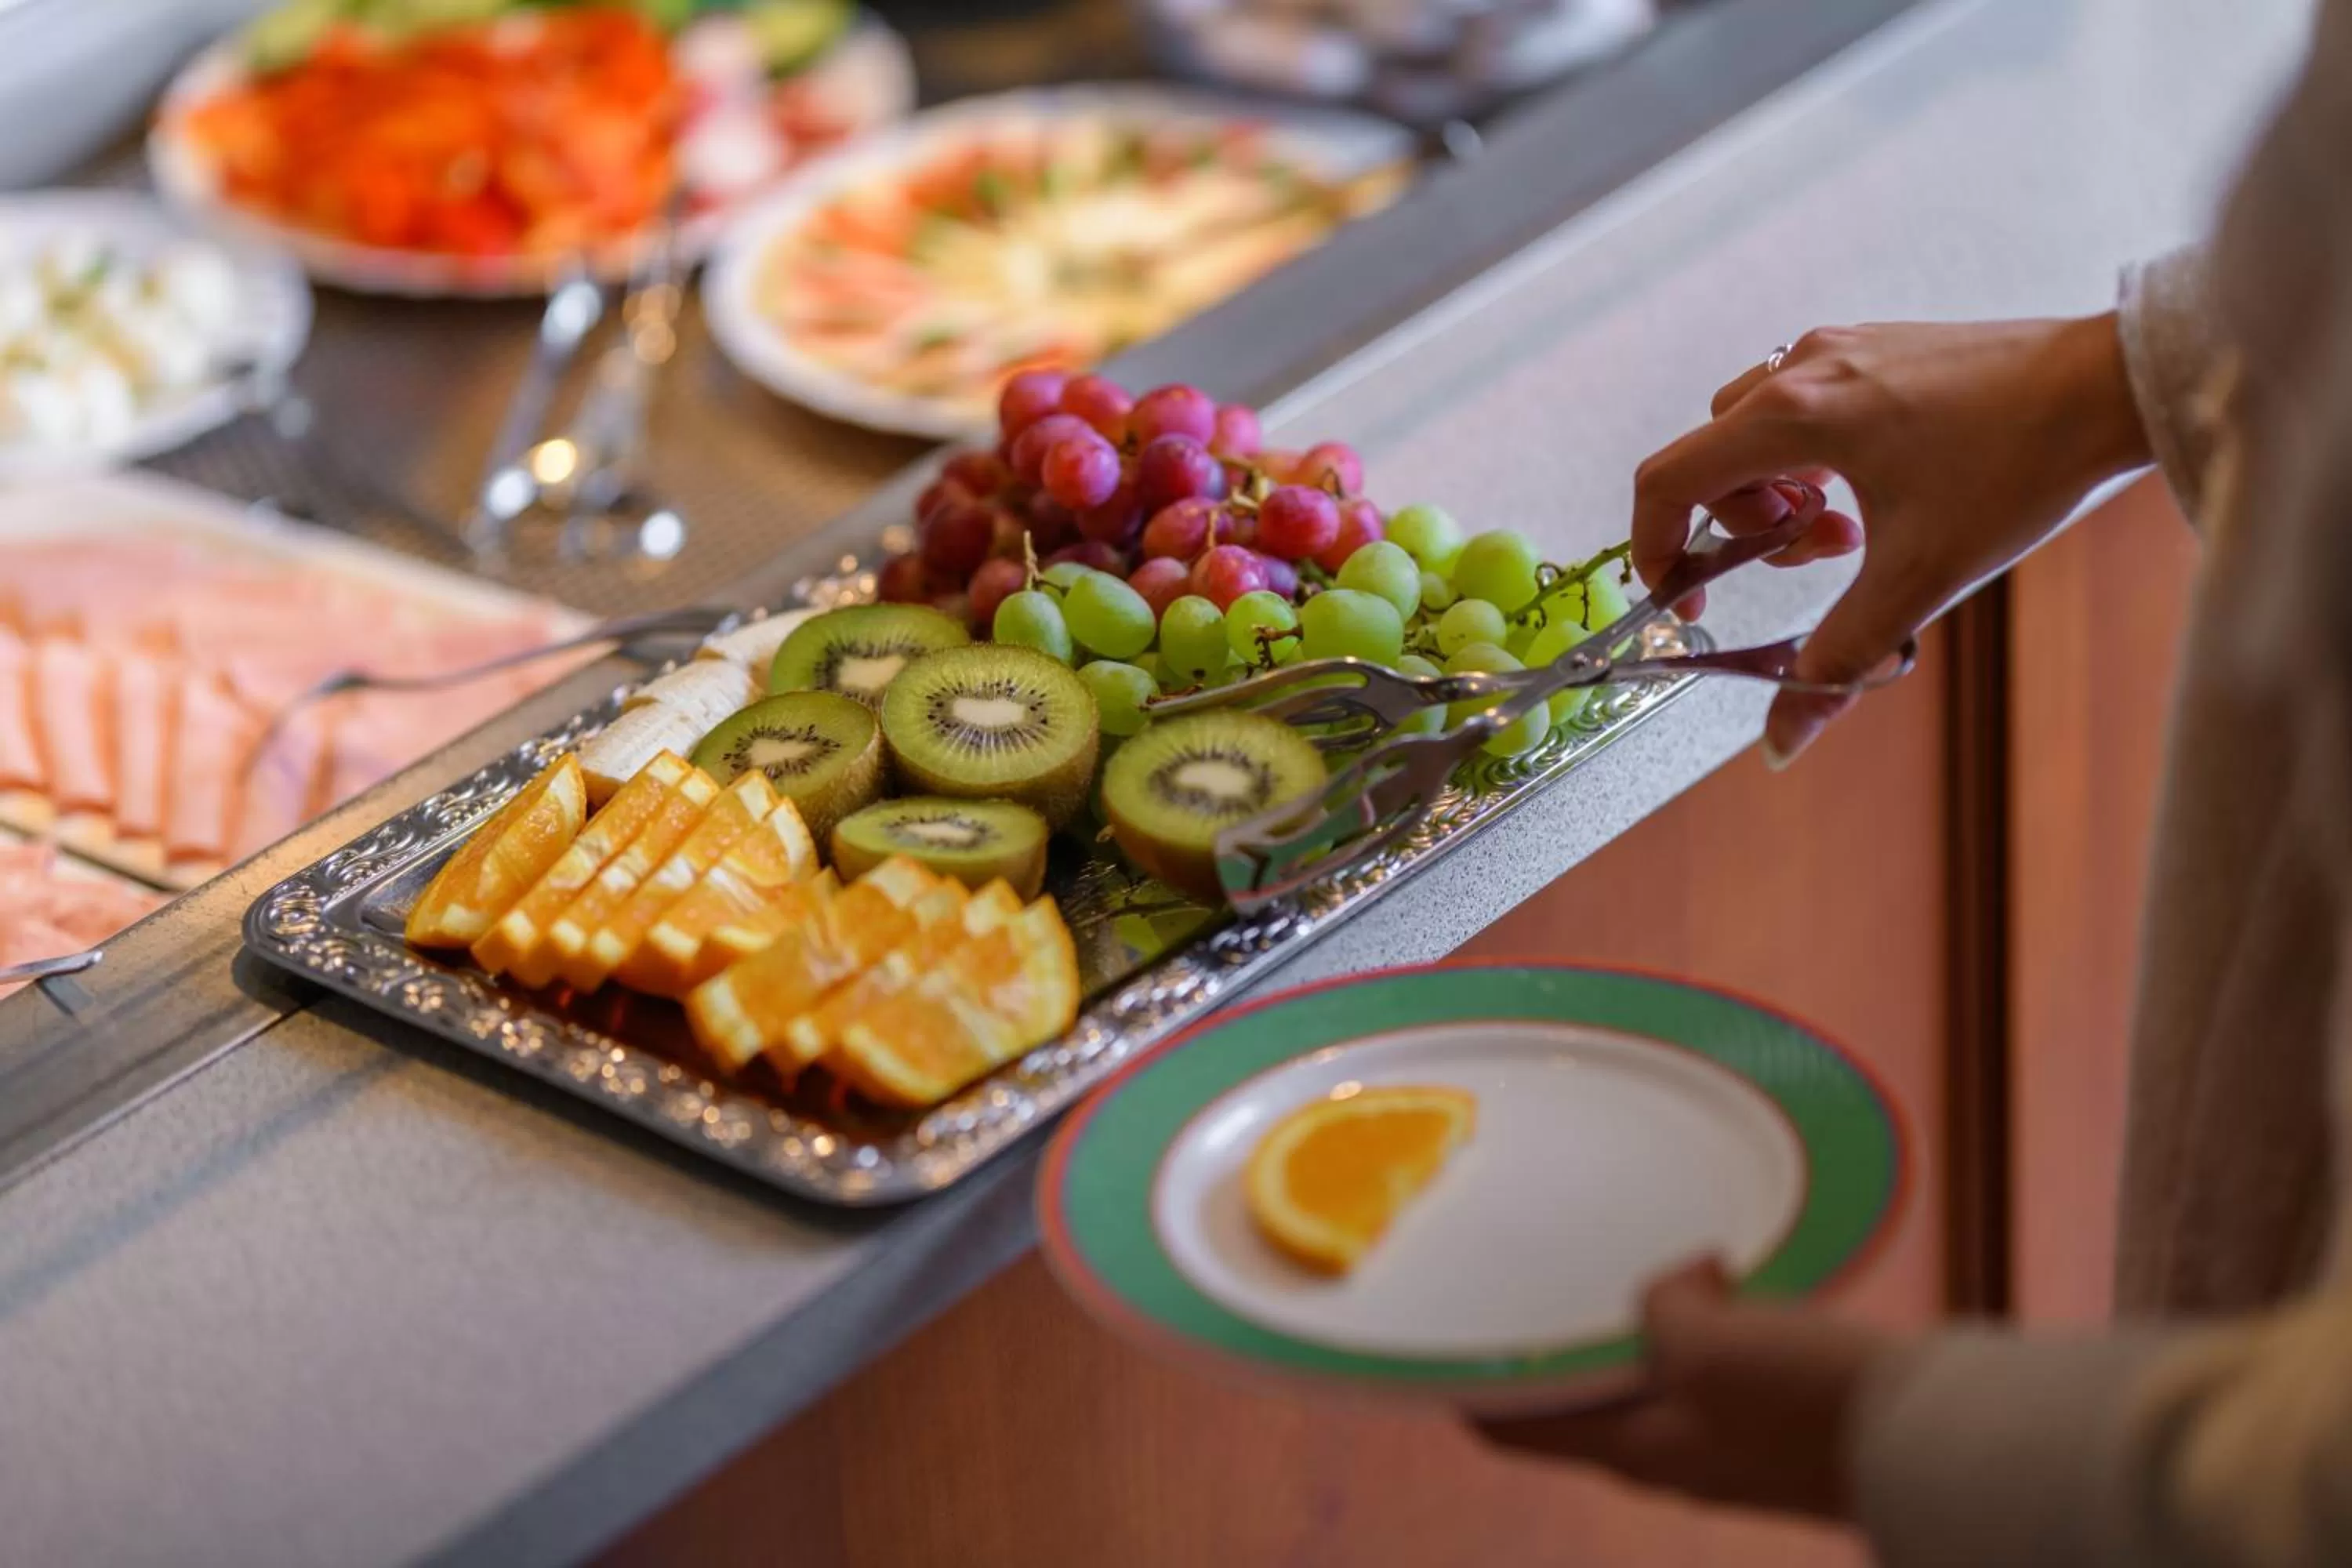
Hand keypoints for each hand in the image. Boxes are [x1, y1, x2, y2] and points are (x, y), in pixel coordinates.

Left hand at [1473, 1258, 1895, 1521]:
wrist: (1934, 1440)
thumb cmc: (1807, 1401)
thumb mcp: (1709, 1346)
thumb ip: (1661, 1312)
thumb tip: (1667, 1290)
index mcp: (1634, 1452)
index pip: (1517, 1430)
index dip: (1469, 1388)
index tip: (1439, 1340)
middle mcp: (1672, 1457)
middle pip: (1584, 1403)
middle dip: (1562, 1346)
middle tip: (1538, 1276)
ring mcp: (1729, 1445)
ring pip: (1651, 1381)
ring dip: (1636, 1328)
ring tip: (1629, 1261)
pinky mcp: (1779, 1424)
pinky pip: (1712, 1372)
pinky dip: (1698, 1328)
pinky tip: (1717, 1279)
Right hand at [1633, 315, 2152, 765]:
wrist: (2111, 388)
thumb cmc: (2018, 469)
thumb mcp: (1918, 580)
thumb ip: (1836, 661)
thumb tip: (1782, 745)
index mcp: (1793, 416)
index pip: (1668, 479)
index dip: (1656, 548)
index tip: (1691, 597)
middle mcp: (1803, 369)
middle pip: (1712, 458)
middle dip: (1742, 524)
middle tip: (1817, 556)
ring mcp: (1842, 348)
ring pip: (1756, 430)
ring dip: (1781, 491)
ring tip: (1853, 527)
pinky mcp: (1878, 345)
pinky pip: (1806, 405)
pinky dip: (1817, 456)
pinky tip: (1883, 488)